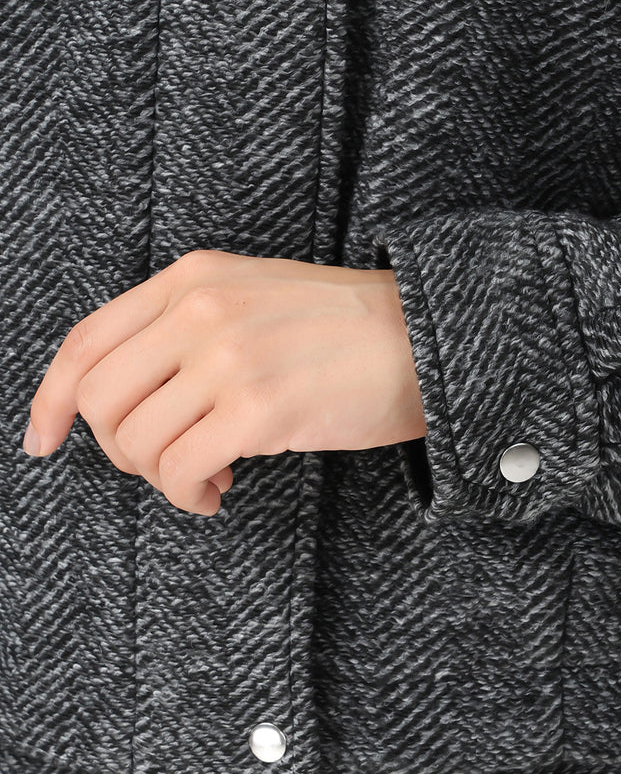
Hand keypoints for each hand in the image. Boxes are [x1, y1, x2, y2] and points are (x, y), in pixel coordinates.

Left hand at [22, 248, 426, 516]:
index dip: (51, 400)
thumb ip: (187, 326)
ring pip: (139, 442)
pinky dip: (189, 496)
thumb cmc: (345, 329)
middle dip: (119, 450)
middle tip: (161, 466)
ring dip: (162, 479)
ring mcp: (229, 356)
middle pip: (101, 400)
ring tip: (205, 480)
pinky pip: (183, 470)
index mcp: (192, 277)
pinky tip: (220, 493)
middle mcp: (200, 308)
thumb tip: (134, 400)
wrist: (425, 337)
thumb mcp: (253, 296)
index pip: (87, 341)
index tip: (44, 440)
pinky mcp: (261, 407)